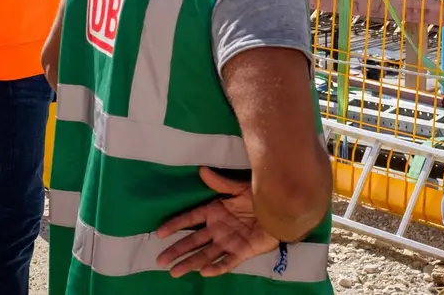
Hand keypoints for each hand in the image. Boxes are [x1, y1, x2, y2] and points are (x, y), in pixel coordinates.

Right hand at [155, 168, 277, 276]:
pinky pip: (227, 262)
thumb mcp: (240, 187)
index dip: (175, 225)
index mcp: (215, 212)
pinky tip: (204, 272)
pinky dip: (216, 267)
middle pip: (193, 242)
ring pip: (205, 255)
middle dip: (176, 251)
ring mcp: (229, 242)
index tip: (159, 233)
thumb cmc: (261, 197)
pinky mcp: (242, 252)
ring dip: (190, 263)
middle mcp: (218, 229)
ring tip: (174, 272)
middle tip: (159, 260)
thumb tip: (202, 170)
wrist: (283, 209)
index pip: (190, 220)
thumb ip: (221, 183)